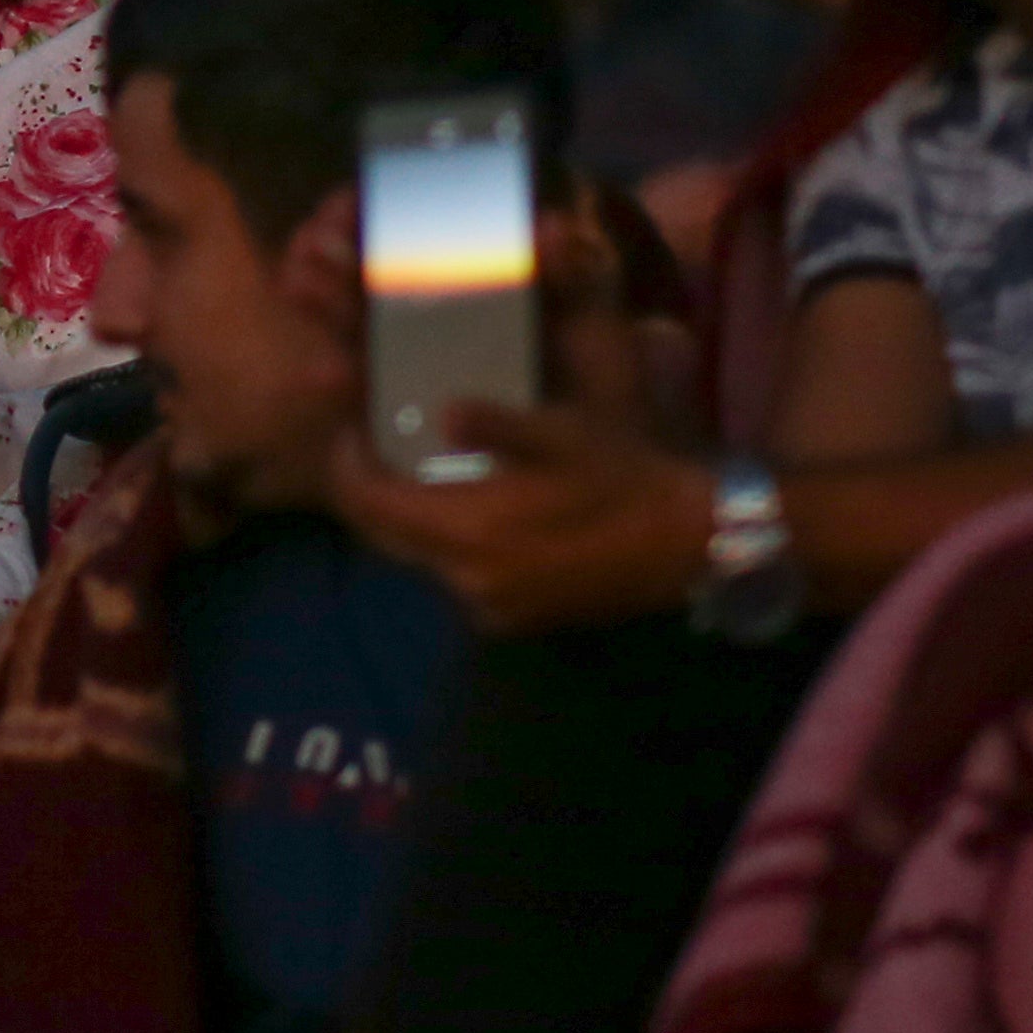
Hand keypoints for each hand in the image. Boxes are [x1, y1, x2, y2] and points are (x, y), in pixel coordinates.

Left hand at [324, 394, 714, 634]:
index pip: (369, 505)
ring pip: (418, 559)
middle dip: (367, 493)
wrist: (686, 543)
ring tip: (416, 472)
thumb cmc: (621, 477)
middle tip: (369, 446)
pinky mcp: (513, 619)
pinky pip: (455, 580)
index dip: (346, 466)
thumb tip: (442, 414)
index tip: (349, 429)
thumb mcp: (561, 433)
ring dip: (407, 519)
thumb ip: (496, 425)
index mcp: (467, 531)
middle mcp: (465, 579)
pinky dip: (444, 546)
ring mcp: (488, 606)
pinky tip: (467, 512)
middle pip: (384, 537)